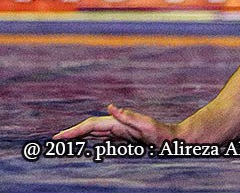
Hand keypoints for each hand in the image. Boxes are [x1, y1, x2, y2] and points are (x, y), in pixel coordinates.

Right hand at [54, 105, 177, 146]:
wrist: (175, 139)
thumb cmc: (163, 134)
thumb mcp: (148, 126)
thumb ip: (130, 117)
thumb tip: (111, 107)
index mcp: (120, 123)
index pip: (92, 125)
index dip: (75, 130)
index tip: (59, 136)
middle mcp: (118, 126)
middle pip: (90, 128)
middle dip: (72, 133)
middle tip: (55, 140)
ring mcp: (121, 132)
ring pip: (95, 133)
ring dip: (79, 136)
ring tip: (64, 141)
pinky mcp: (125, 138)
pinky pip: (103, 139)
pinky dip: (91, 140)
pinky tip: (85, 143)